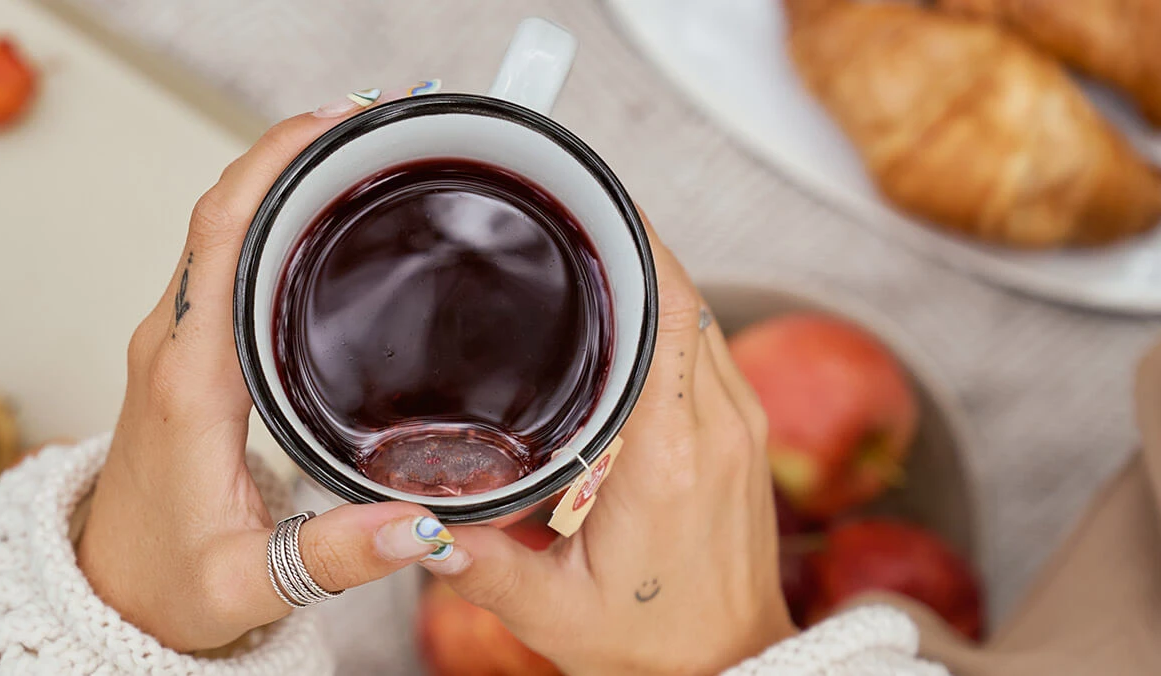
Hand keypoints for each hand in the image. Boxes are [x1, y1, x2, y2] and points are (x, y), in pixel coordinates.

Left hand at [78, 89, 450, 652]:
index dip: (272, 167)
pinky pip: (218, 257)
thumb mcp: (252, 582)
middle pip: (219, 211)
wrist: (111, 594)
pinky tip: (318, 214)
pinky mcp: (180, 352)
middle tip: (378, 124)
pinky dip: (265, 216)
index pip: (218, 238)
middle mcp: (170, 345)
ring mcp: (170, 343)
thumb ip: (336, 555)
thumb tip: (422, 525)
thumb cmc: (167, 585)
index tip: (336, 127)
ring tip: (359, 150)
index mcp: (188, 382)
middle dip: (291, 151)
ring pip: (216, 227)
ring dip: (277, 176)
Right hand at [423, 221, 795, 673]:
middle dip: (634, 242)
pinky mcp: (745, 434)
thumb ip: (481, 567)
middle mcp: (717, 428)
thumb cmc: (651, 645)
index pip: (668, 315)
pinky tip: (626, 308)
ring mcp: (742, 426)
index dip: (637, 247)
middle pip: (686, 296)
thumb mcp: (552, 613)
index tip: (592, 206)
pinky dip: (673, 311)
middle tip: (572, 209)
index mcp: (667, 458)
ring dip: (655, 273)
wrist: (731, 671)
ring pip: (702, 313)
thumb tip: (415, 524)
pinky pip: (710, 343)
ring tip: (592, 245)